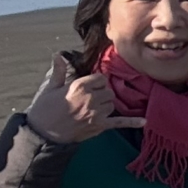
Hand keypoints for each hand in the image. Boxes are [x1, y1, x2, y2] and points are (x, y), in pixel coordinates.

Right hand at [25, 54, 143, 144]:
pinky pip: (119, 122)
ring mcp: (97, 113)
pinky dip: (132, 122)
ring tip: (93, 108)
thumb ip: (58, 71)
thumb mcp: (49, 88)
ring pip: (112, 104)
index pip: (100, 78)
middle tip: (90, 98)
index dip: (96, 81)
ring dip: (106, 105)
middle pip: (108, 91)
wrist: (43, 133)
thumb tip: (58, 55)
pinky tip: (144, 121)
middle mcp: (91, 99)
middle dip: (102, 93)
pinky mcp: (99, 126)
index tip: (90, 85)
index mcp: (80, 86)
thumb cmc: (44, 109)